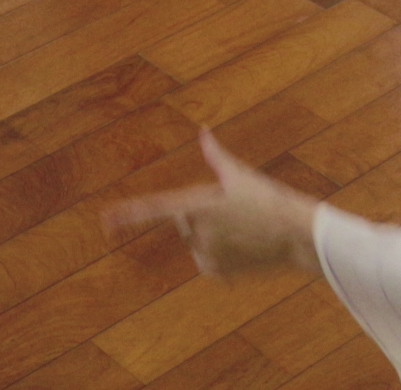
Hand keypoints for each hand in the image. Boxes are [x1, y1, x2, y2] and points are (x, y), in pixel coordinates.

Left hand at [106, 130, 321, 277]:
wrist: (294, 234)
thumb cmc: (267, 198)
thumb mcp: (239, 173)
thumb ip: (214, 153)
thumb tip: (203, 129)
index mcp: (198, 205)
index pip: (156, 209)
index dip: (129, 214)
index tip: (106, 220)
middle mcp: (197, 232)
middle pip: (183, 220)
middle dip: (199, 214)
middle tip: (231, 210)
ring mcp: (205, 254)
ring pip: (195, 240)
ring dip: (209, 234)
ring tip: (240, 228)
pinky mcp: (214, 271)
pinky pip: (205, 260)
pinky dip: (217, 253)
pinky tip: (240, 246)